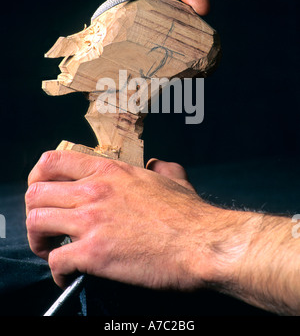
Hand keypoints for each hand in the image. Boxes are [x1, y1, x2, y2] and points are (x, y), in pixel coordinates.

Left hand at [26, 150, 299, 314]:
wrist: (203, 243)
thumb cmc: (191, 215)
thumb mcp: (174, 180)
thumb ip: (162, 168)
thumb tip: (161, 165)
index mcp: (110, 172)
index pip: (53, 162)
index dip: (39, 178)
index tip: (43, 192)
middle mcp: (95, 191)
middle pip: (36, 193)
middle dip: (35, 212)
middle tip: (47, 227)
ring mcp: (92, 221)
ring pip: (36, 222)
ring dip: (38, 240)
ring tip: (50, 250)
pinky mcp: (94, 253)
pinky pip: (55, 261)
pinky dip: (56, 271)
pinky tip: (68, 275)